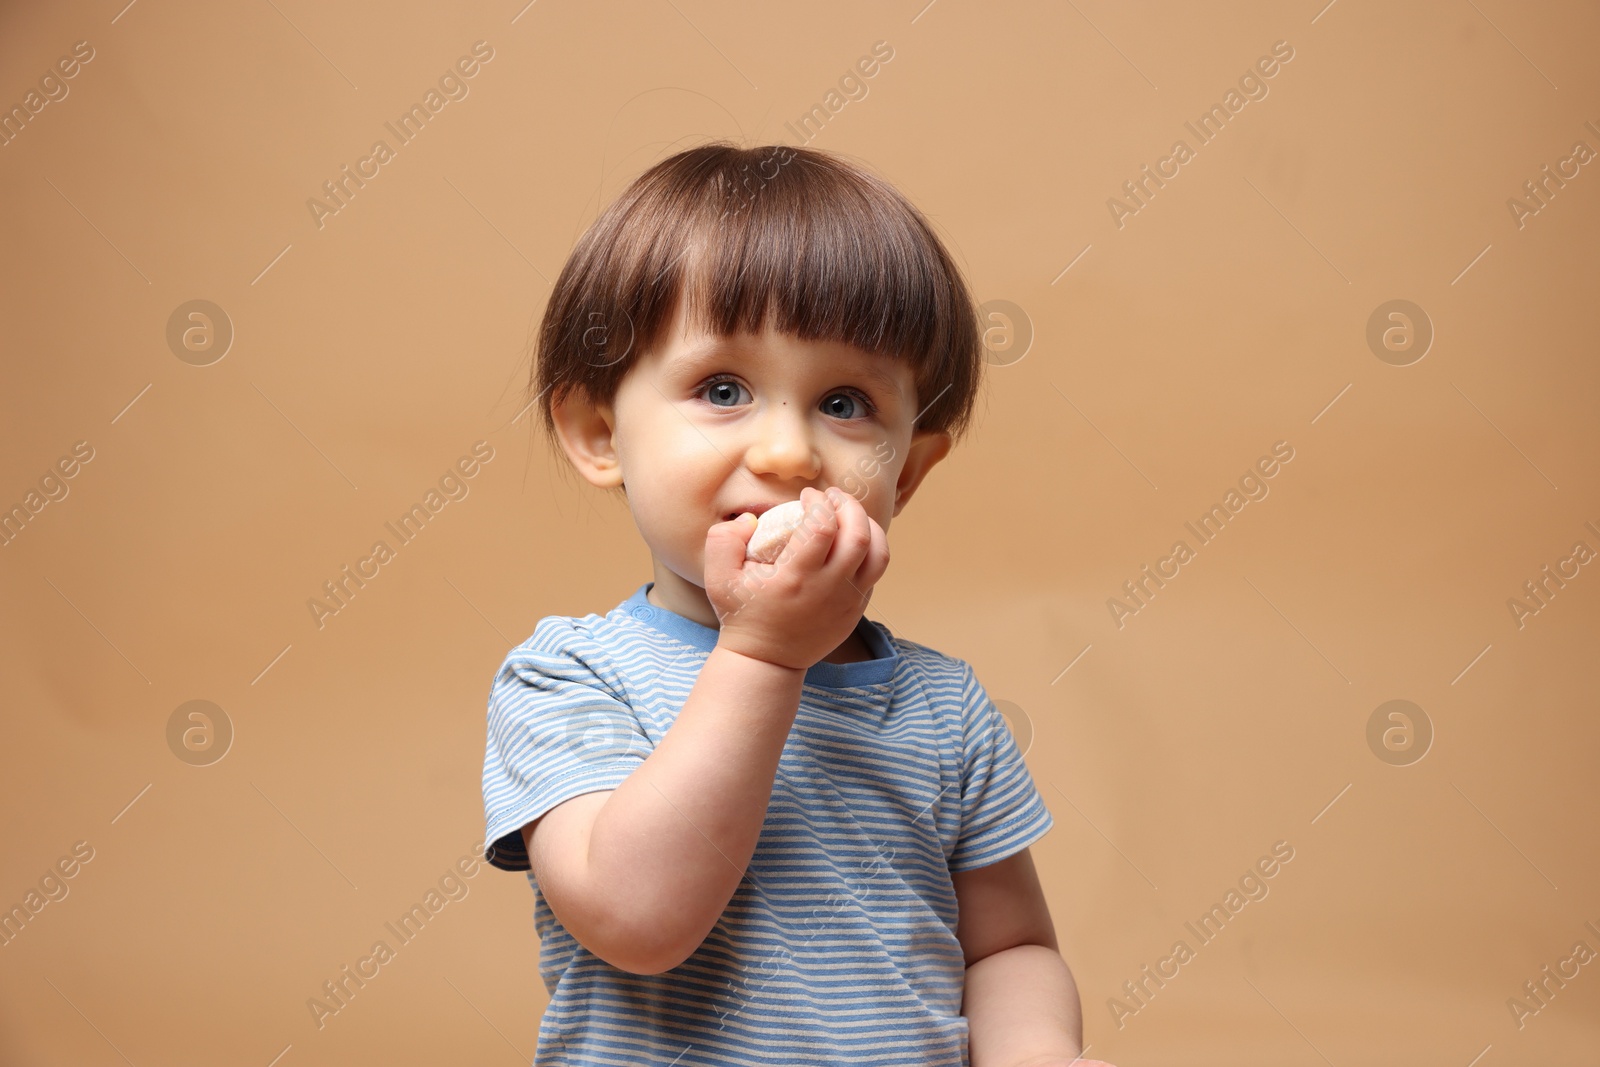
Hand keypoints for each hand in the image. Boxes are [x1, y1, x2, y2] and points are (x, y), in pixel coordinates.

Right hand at [704, 485, 888, 670]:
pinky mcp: (857, 610)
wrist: (766, 661)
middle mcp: (830, 589)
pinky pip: (875, 572)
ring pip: (879, 554)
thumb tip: (751, 519)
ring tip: (849, 515)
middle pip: (859, 534)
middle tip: (833, 496)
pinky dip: (869, 549)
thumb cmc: (743, 615)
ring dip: (868, 526)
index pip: (823, 526)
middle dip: (849, 506)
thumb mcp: (718, 578)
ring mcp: (848, 601)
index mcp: (797, 577)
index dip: (819, 501)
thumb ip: (723, 540)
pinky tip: (849, 540)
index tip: (807, 496)